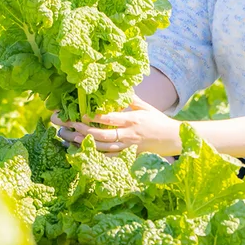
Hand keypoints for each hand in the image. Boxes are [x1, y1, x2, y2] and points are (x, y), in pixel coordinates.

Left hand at [51, 94, 180, 155]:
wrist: (172, 138)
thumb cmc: (158, 120)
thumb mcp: (145, 107)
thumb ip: (131, 98)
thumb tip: (118, 87)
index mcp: (132, 119)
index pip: (110, 118)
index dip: (94, 117)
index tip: (81, 113)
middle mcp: (129, 134)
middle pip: (103, 134)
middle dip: (85, 131)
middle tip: (71, 126)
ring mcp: (129, 147)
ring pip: (104, 148)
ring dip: (87, 144)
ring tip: (72, 139)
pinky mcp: (129, 156)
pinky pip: (111, 158)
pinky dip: (97, 155)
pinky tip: (85, 152)